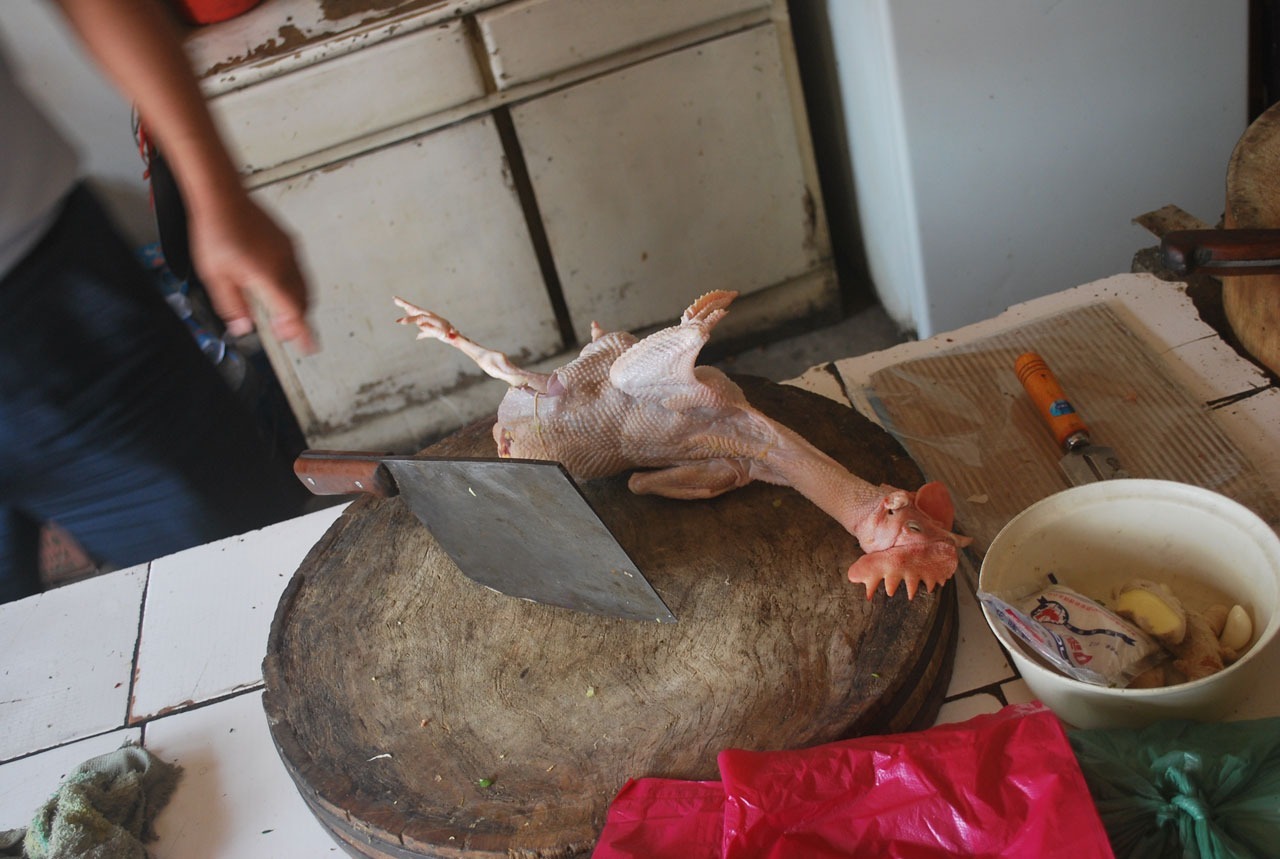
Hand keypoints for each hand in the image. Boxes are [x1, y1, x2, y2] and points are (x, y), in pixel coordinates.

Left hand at [187, 191, 316, 353]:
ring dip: (298, 304)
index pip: (293, 312)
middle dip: (298, 320)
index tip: (309, 347)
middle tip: (286, 333)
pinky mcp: (288, 242)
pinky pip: (299, 271)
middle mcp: (284, 265)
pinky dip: (296, 287)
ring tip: (283, 313)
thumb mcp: (214, 276)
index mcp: (268, 277)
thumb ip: (231, 305)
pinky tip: (280, 286)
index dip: (303, 333)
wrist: (222, 196)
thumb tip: (243, 327)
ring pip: (304, 287)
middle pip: (303, 302)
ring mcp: (289, 252)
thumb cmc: (216, 230)